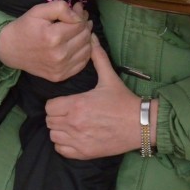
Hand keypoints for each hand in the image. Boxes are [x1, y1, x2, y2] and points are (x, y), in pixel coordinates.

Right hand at [0, 0, 92, 81]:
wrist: (10, 50)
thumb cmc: (25, 27)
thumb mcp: (39, 10)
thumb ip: (61, 8)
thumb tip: (79, 15)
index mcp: (54, 37)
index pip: (80, 24)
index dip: (81, 15)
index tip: (78, 9)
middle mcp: (59, 55)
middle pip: (85, 36)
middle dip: (85, 25)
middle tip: (81, 19)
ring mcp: (60, 68)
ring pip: (87, 50)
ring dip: (87, 38)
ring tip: (79, 31)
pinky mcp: (60, 76)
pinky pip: (82, 64)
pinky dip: (84, 53)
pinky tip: (77, 44)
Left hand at [46, 39, 148, 159]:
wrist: (140, 125)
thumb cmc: (123, 101)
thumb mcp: (109, 78)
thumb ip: (98, 57)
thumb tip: (92, 36)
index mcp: (77, 105)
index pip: (49, 106)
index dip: (56, 103)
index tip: (65, 102)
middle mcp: (74, 124)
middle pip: (49, 121)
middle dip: (57, 115)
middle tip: (69, 112)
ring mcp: (78, 140)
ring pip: (53, 136)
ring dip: (59, 130)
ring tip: (71, 124)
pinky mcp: (84, 153)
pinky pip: (61, 150)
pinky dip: (64, 144)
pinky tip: (74, 137)